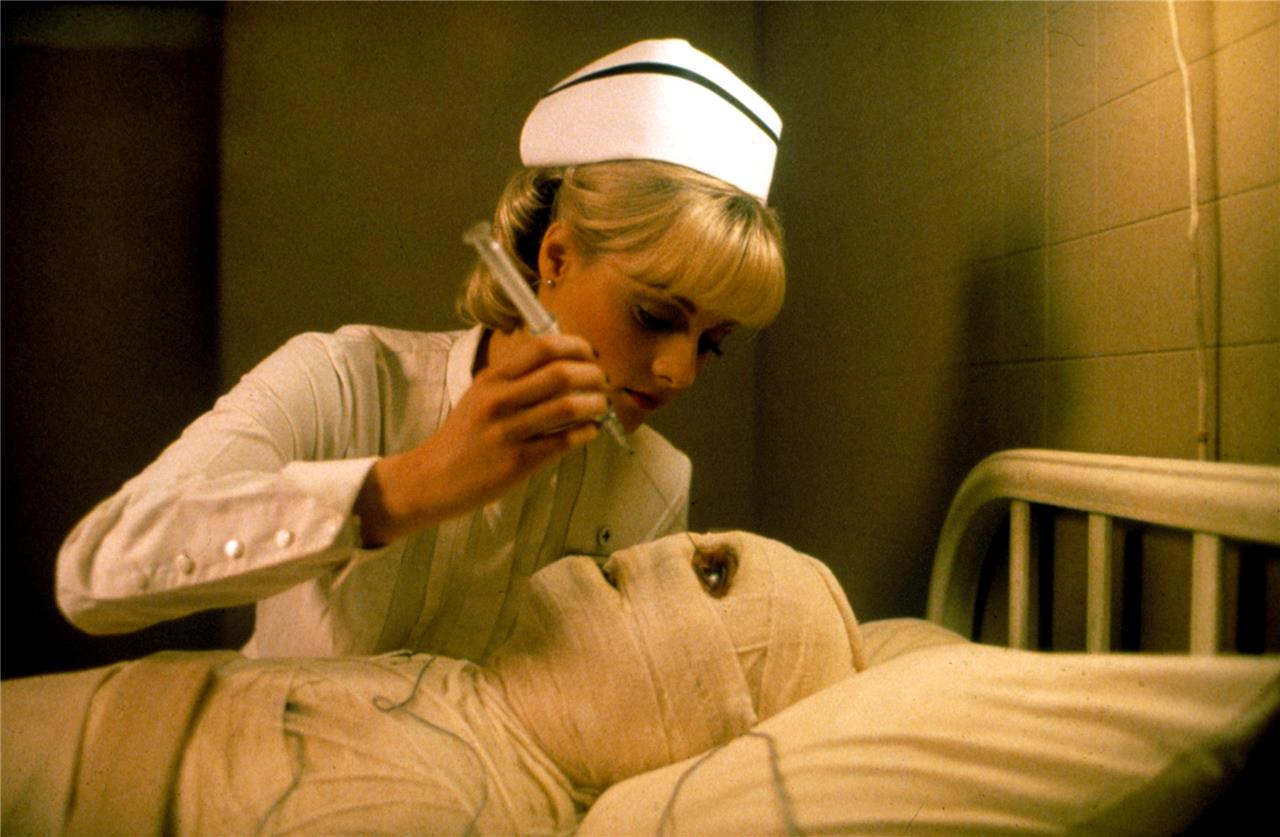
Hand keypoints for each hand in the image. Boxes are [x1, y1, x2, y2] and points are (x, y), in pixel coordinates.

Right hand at [355, 333, 606, 544]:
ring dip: (596, 403)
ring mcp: (508, 432)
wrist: (434, 477)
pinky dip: (587, 432)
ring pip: (568, 407)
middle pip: (561, 374)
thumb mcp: (481, 394)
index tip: (590, 354)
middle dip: (593, 375)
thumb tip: (567, 363)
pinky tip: (590, 430)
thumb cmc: (466, 435)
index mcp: (493, 378)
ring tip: (601, 405)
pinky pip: (564, 441)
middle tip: (602, 381)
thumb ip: (516, 378)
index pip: (542, 347)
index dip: (576, 346)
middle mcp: (499, 400)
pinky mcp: (517, 462)